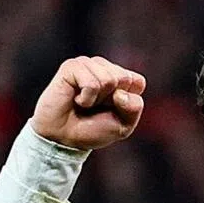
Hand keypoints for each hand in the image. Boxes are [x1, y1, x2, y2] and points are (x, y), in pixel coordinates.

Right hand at [31, 56, 145, 150]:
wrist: (66, 138)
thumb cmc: (94, 129)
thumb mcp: (124, 125)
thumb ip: (134, 108)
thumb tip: (120, 93)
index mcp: (120, 79)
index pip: (138, 81)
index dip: (129, 102)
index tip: (114, 110)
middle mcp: (104, 68)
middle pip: (124, 78)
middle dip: (113, 100)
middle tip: (97, 106)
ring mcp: (88, 65)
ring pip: (108, 78)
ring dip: (98, 99)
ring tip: (86, 102)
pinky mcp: (71, 66)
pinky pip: (91, 82)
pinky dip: (86, 98)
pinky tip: (77, 99)